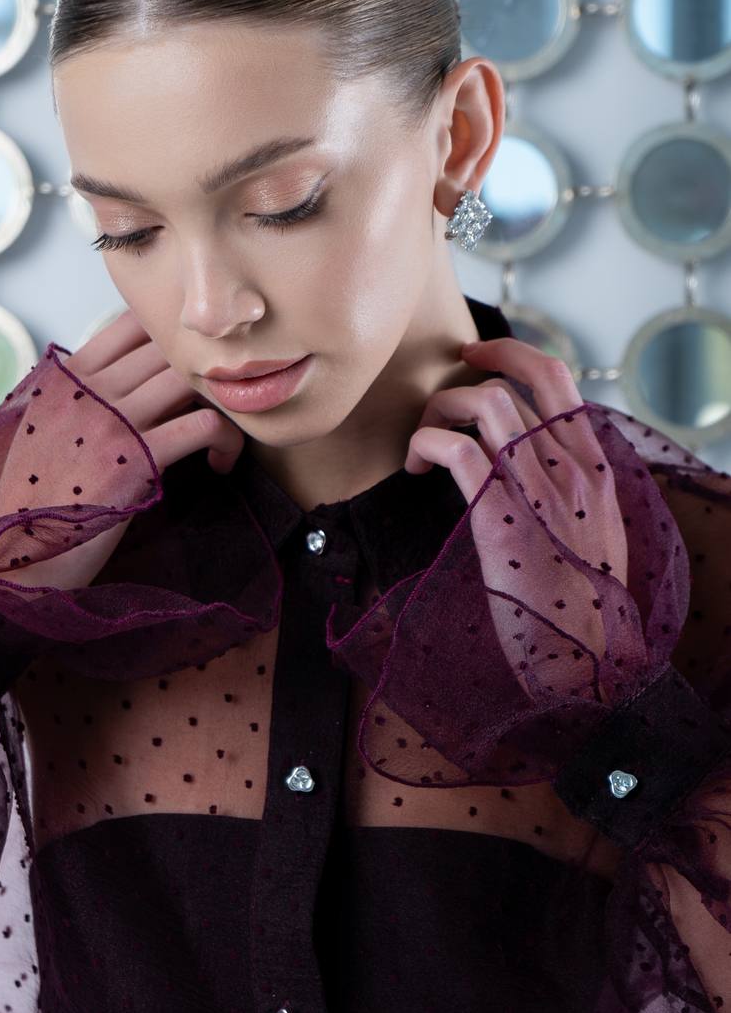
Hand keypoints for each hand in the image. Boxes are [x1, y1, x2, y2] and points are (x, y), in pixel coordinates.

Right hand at [0, 308, 244, 592]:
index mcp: (66, 376)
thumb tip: (138, 376)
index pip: (132, 323)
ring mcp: (111, 421)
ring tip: (226, 431)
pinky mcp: (135, 460)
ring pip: (189, 379)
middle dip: (203, 373)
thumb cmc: (36, 497)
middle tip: (221, 403)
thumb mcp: (43, 428)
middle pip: (168, 348)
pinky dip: (226, 440)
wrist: (14, 554)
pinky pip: (203, 427)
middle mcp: (88, 389)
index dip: (173, 337)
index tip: (193, 367)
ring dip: (220, 402)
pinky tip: (221, 463)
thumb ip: (81, 395)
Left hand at [404, 338, 627, 694]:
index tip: (478, 356)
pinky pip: (455, 451)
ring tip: (424, 446)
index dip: (511, 352)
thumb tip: (539, 459)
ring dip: (440, 412)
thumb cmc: (581, 604)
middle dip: (464, 380)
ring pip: (482, 405)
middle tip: (439, 398)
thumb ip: (574, 490)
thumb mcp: (595, 533)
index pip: (557, 378)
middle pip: (512, 384)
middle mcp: (570, 469)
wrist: (585, 659)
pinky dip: (426, 445)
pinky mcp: (499, 518)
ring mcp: (537, 491)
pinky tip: (416, 468)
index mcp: (595, 468)